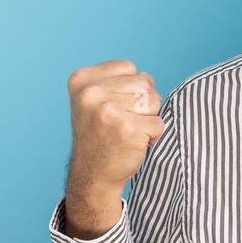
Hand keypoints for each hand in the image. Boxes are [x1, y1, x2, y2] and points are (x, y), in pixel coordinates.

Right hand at [63, 59, 163, 236]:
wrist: (92, 174)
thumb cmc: (101, 134)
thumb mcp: (94, 99)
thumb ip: (116, 80)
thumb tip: (149, 79)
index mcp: (81, 79)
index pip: (130, 68)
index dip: (131, 89)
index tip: (113, 108)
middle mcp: (91, 92)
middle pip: (145, 83)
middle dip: (143, 103)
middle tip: (122, 123)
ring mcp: (108, 110)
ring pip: (154, 101)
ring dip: (149, 118)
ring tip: (128, 131)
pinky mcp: (127, 129)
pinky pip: (159, 123)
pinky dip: (153, 135)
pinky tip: (134, 143)